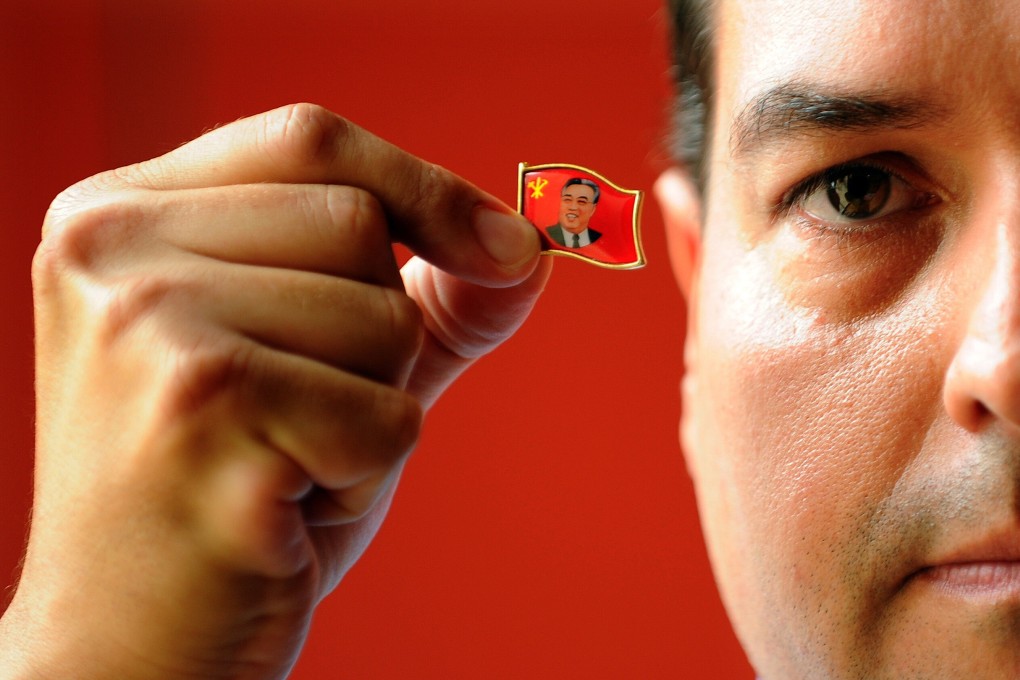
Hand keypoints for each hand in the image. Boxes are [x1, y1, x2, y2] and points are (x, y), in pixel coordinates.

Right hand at [3, 104, 549, 678]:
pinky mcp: (205, 416)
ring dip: (368, 411)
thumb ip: (424, 291)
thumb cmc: (222, 490)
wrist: (130, 642)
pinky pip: (387, 417)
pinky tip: (283, 506)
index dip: (424, 189)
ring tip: (279, 460)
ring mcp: (149, 330)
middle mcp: (112, 253)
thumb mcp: (315, 359)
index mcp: (118, 217)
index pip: (310, 138)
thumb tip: (530, 250)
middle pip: (360, 226)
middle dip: (376, 334)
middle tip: (291, 412)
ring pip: (384, 321)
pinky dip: (363, 474)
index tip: (501, 247)